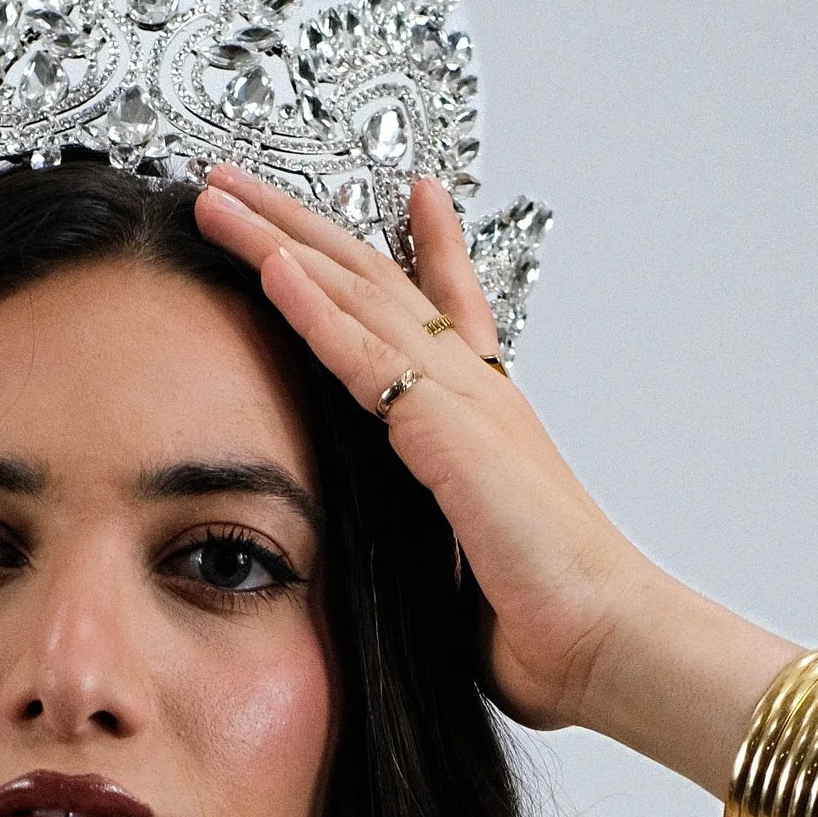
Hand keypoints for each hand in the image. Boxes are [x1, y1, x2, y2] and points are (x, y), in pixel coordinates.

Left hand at [193, 166, 649, 730]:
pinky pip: (363, 353)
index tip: (415, 191)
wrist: (601, 638)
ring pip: (355, 293)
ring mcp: (461, 400)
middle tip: (238, 177)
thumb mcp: (472, 562)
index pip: (452, 308)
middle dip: (302, 222)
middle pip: (376, 278)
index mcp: (485, 418)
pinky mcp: (444, 430)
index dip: (431, 244)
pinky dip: (313, 305)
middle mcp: (474, 390)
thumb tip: (416, 568)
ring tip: (215, 193)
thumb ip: (438, 538)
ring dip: (278, 238)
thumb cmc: (548, 617)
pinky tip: (267, 263)